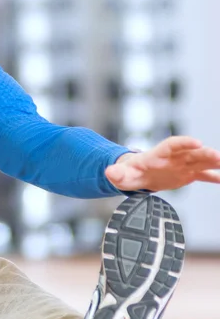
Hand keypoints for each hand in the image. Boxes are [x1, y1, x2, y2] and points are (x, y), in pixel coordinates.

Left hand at [105, 136, 219, 191]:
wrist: (137, 176)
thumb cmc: (129, 173)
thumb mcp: (120, 175)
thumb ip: (116, 173)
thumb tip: (109, 172)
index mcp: (157, 154)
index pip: (172, 145)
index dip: (184, 142)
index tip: (197, 142)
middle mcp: (173, 157)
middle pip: (190, 153)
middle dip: (204, 154)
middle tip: (217, 156)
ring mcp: (181, 165)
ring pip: (200, 162)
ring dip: (214, 163)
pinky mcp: (187, 174)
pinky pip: (203, 175)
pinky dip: (214, 177)